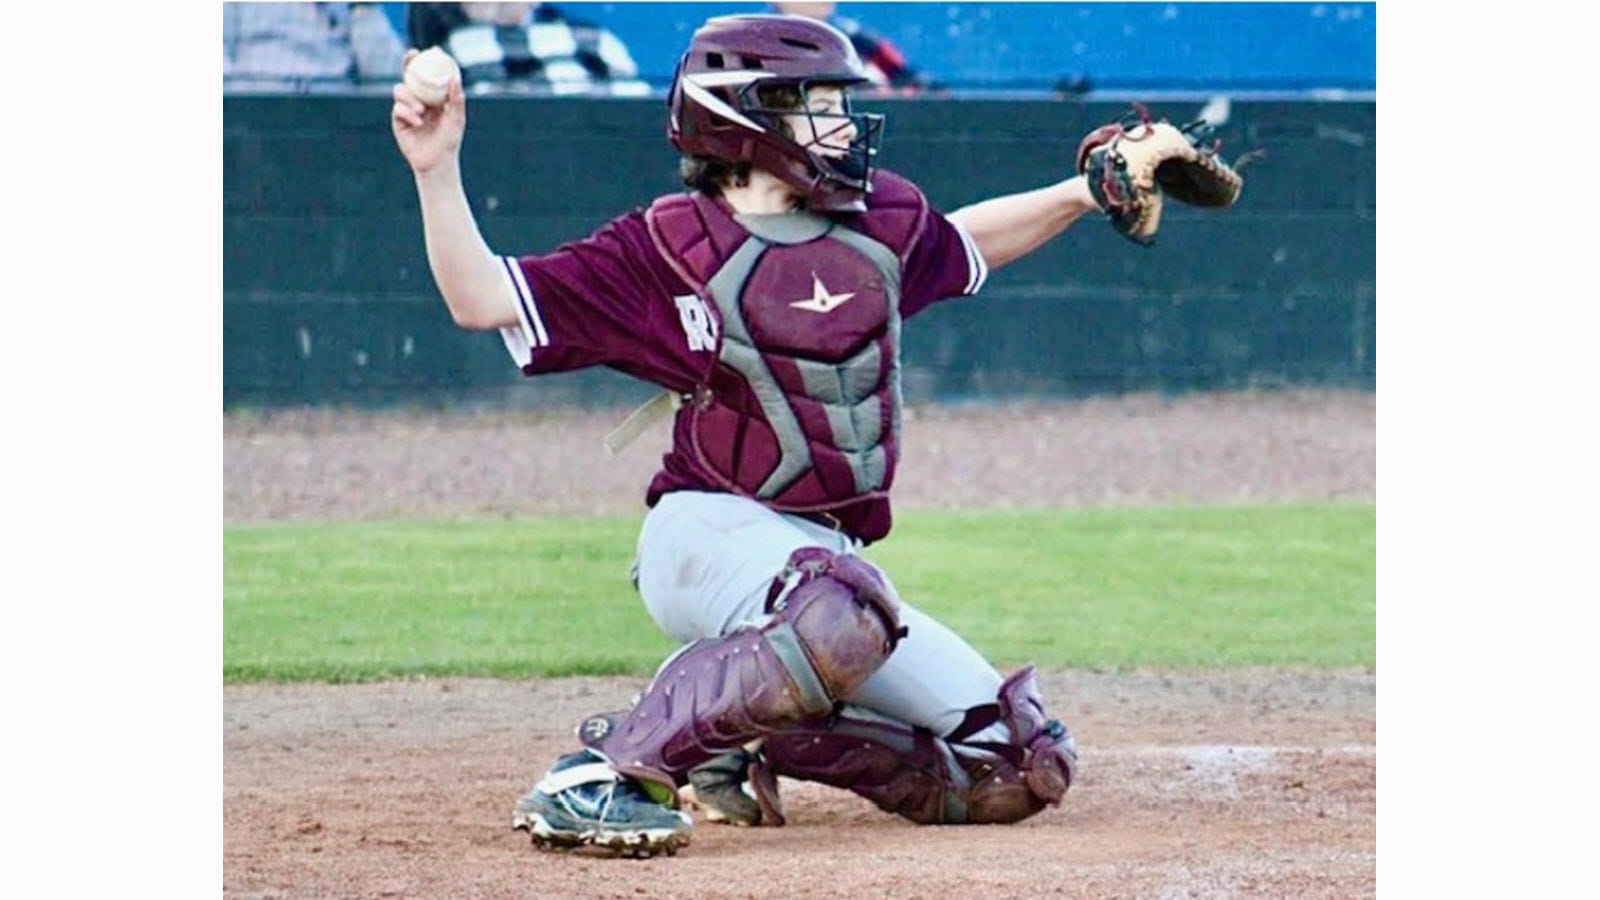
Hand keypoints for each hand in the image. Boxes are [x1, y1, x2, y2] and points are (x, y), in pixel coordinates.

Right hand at [390, 48, 465, 175]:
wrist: (436, 163)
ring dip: (410, 97)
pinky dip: (408, 113)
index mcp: (434, 96)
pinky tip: (417, 122)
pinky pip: (398, 109)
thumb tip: (456, 79)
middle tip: (412, 55)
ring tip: (422, 110)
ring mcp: (407, 108)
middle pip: (410, 75)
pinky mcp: (398, 120)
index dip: (429, 61)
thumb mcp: (456, 120)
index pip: (430, 74)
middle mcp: (419, 99)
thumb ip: (456, 100)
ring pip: (401, 90)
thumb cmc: (449, 141)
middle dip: (408, 63)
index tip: (433, 50)